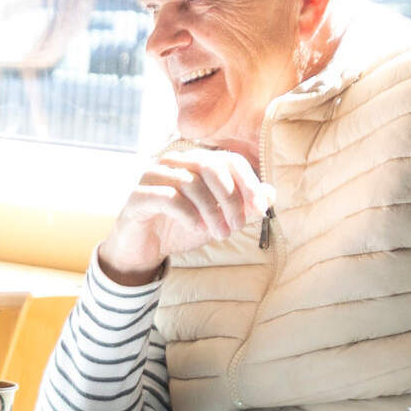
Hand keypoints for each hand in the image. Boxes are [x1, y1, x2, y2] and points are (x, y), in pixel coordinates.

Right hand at [97, 142, 267, 284]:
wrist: (143, 250)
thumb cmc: (181, 228)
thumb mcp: (219, 219)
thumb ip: (243, 206)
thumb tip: (271, 194)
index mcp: (196, 161)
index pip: (229, 160)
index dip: (248, 183)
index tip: (260, 210)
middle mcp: (174, 162)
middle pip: (212, 166)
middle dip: (231, 198)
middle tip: (237, 226)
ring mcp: (153, 176)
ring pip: (191, 182)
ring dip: (212, 212)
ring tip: (220, 234)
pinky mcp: (138, 196)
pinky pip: (168, 197)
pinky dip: (188, 214)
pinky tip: (195, 229)